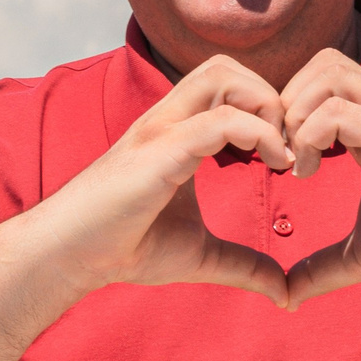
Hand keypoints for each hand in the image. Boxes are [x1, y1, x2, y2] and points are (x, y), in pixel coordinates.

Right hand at [25, 56, 298, 305]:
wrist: (69, 257)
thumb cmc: (125, 248)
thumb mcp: (200, 255)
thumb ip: (245, 265)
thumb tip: (284, 293)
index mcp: (178, 134)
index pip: (229, 86)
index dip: (268, 110)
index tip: (290, 156)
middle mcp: (168, 120)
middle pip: (226, 67)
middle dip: (269, 95)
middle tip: (288, 146)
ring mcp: (161, 130)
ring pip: (222, 76)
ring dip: (265, 105)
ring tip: (280, 152)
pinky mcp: (159, 150)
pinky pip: (220, 120)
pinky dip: (259, 133)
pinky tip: (276, 164)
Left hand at [275, 50, 360, 308]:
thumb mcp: (359, 256)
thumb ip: (320, 269)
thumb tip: (287, 297)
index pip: (323, 81)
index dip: (291, 111)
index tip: (280, 161)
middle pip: (325, 61)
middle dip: (290, 100)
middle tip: (281, 151)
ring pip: (330, 72)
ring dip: (297, 113)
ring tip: (294, 160)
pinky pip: (338, 113)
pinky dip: (309, 136)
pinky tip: (306, 174)